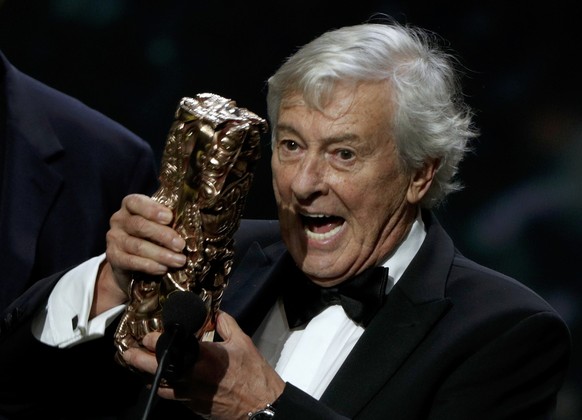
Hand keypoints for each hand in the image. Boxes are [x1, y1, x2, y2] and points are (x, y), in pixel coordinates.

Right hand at [92, 194, 186, 316]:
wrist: (129, 264)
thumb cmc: (150, 237)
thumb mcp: (158, 225)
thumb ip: (167, 222)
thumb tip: (189, 226)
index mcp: (130, 206)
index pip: (136, 202)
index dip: (152, 210)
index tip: (169, 218)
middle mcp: (118, 219)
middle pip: (140, 226)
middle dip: (163, 236)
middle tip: (181, 245)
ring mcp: (114, 238)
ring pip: (138, 246)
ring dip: (161, 254)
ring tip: (179, 260)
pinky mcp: (113, 257)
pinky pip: (131, 261)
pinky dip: (149, 265)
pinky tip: (163, 269)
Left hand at [122, 311, 285, 419]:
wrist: (260, 405)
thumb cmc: (253, 374)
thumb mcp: (242, 341)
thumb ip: (225, 323)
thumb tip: (214, 313)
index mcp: (204, 357)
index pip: (169, 347)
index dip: (154, 340)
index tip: (148, 334)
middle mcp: (192, 377)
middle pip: (155, 369)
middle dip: (138, 360)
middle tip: (129, 352)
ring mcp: (190, 395)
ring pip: (160, 385)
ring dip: (148, 375)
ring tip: (140, 364)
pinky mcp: (192, 407)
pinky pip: (172, 395)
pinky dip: (164, 386)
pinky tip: (163, 379)